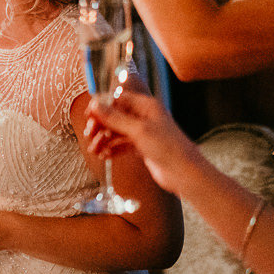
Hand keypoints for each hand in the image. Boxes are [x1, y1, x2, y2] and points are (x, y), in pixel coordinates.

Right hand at [85, 91, 202, 196]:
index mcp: (146, 106)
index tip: (89, 116)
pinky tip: (104, 156)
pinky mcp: (143, 147)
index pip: (118, 100)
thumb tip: (95, 105)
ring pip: (117, 132)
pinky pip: (122, 145)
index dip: (102, 107)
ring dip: (104, 139)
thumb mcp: (138, 130)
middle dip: (101, 125)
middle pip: (115, 116)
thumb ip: (115, 118)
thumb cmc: (168, 148)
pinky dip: (112, 149)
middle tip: (89, 135)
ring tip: (94, 150)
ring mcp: (143, 133)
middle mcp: (144, 117)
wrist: (185, 173)